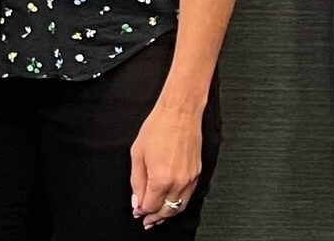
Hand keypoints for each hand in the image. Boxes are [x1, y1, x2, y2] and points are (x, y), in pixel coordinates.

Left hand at [130, 100, 201, 228]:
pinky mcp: (197, 173)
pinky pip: (188, 196)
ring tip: (158, 217)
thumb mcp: (137, 154)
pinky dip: (178, 203)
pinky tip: (171, 202)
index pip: (150, 206)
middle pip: (166, 211)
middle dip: (154, 217)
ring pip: (179, 207)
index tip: (136, 211)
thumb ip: (136, 181)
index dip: (141, 211)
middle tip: (146, 220)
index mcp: (161, 178)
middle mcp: (178, 182)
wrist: (180, 112)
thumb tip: (137, 199)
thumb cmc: (159, 127)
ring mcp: (190, 179)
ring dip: (167, 214)